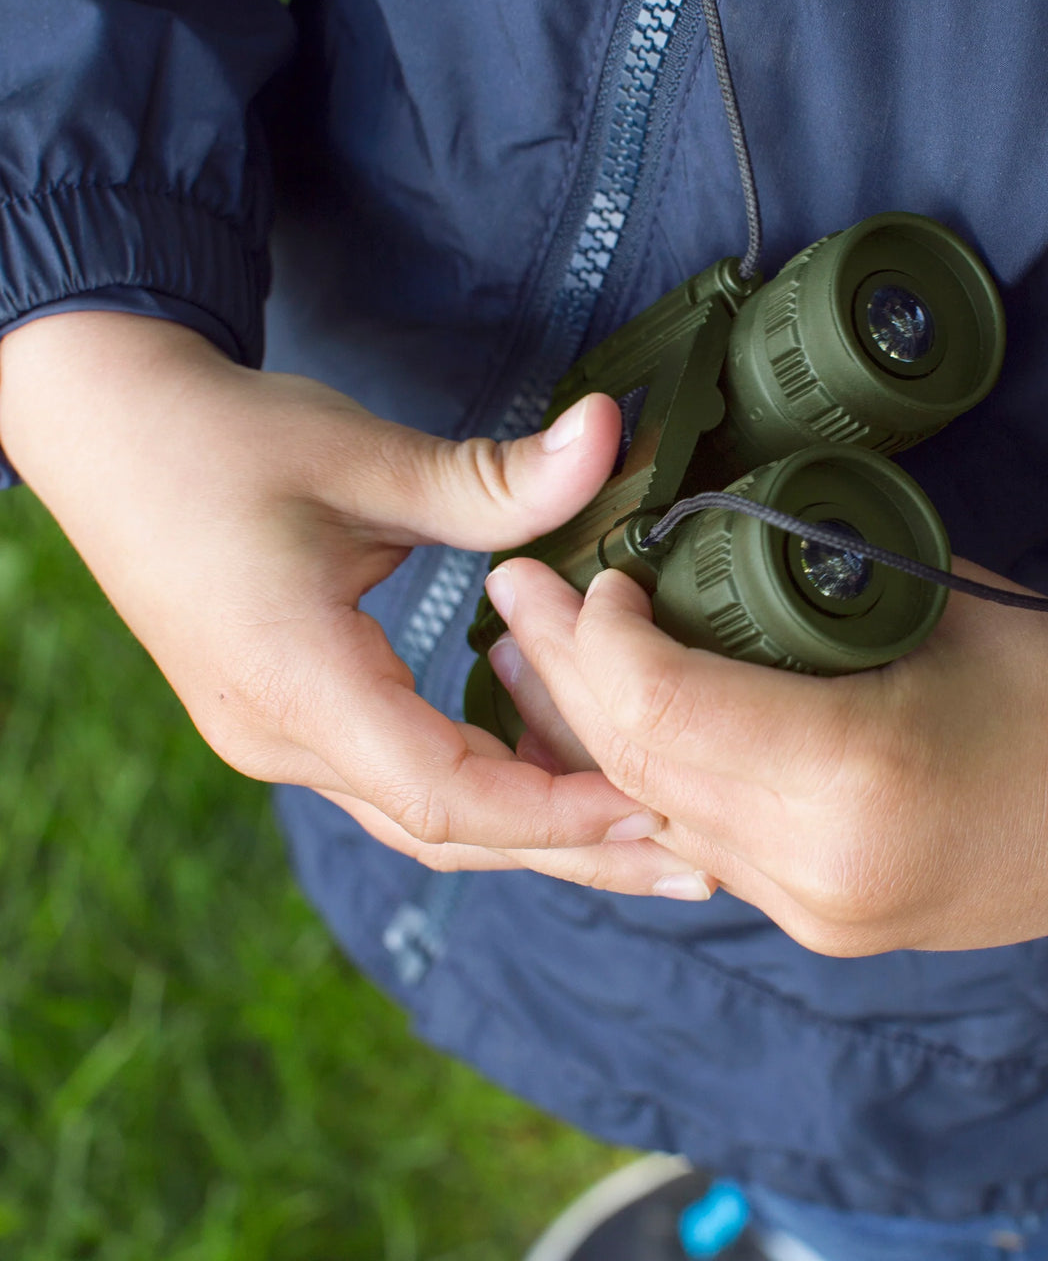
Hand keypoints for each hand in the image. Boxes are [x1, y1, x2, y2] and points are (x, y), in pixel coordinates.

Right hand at [0, 312, 711, 896]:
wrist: (105, 428)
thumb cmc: (217, 438)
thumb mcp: (360, 456)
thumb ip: (494, 476)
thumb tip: (609, 433)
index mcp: (294, 686)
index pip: (446, 793)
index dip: (560, 814)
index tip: (660, 811)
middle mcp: (281, 739)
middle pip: (449, 830)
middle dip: (574, 851)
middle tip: (694, 867)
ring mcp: (279, 739)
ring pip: (427, 816)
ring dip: (538, 828)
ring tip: (648, 836)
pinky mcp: (291, 718)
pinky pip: (404, 778)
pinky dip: (488, 784)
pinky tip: (559, 768)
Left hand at [486, 556, 1047, 953]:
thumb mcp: (925, 602)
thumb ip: (795, 586)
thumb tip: (685, 550)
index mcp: (848, 778)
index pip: (660, 707)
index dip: (600, 635)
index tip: (590, 571)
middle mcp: (812, 867)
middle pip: (635, 766)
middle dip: (561, 677)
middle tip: (510, 598)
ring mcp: (812, 911)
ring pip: (652, 815)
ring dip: (582, 737)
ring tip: (524, 667)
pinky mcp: (819, 922)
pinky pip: (696, 842)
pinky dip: (644, 783)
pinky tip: (608, 735)